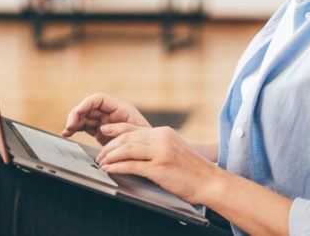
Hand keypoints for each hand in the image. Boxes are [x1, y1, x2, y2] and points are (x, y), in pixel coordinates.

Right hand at [62, 93, 150, 144]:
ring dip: (74, 122)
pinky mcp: (100, 132)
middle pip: (89, 107)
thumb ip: (122, 129)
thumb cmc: (149, 141)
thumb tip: (103, 129)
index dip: (86, 104)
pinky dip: (76, 129)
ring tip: (67, 130)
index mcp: (121, 109)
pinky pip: (85, 127)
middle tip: (69, 125)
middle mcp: (111, 113)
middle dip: (77, 114)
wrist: (150, 154)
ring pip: (85, 117)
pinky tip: (69, 132)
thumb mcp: (138, 134)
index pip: (99, 99)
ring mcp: (105, 122)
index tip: (78, 112)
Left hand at [95, 124, 222, 204]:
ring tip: (102, 162)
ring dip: (110, 156)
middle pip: (127, 137)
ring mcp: (160, 152)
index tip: (103, 132)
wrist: (210, 181)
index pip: (133, 128)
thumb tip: (136, 148)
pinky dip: (117, 167)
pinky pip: (132, 165)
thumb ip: (157, 145)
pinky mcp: (159, 168)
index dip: (115, 129)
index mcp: (164, 132)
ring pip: (127, 149)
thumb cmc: (192, 169)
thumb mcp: (174, 149)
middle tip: (100, 154)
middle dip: (109, 146)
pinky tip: (110, 170)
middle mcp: (161, 138)